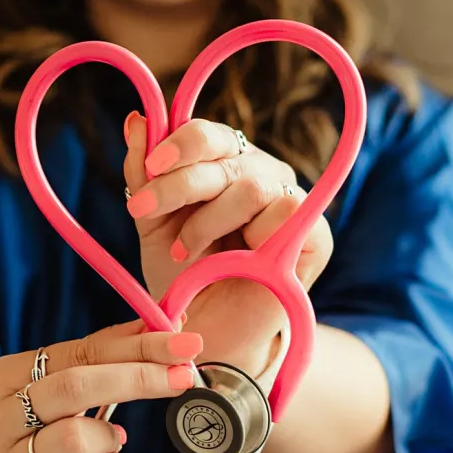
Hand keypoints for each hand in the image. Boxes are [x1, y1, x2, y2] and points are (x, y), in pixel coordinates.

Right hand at [0, 320, 204, 452]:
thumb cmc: (15, 415)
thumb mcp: (37, 376)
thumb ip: (94, 353)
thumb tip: (160, 327)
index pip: (75, 354)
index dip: (134, 347)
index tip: (182, 342)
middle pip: (74, 389)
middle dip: (138, 378)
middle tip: (183, 375)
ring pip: (76, 440)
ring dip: (110, 434)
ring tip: (109, 436)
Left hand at [121, 112, 333, 371]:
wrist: (206, 333)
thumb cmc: (183, 276)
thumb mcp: (152, 223)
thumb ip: (143, 173)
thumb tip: (137, 120)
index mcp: (225, 164)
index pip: (209, 134)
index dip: (179, 144)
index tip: (149, 169)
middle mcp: (260, 173)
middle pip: (226, 155)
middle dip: (179, 184)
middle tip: (143, 212)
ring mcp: (290, 201)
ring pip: (252, 185)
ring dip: (209, 221)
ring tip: (185, 252)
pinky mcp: (316, 235)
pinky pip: (288, 212)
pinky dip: (251, 237)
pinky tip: (233, 261)